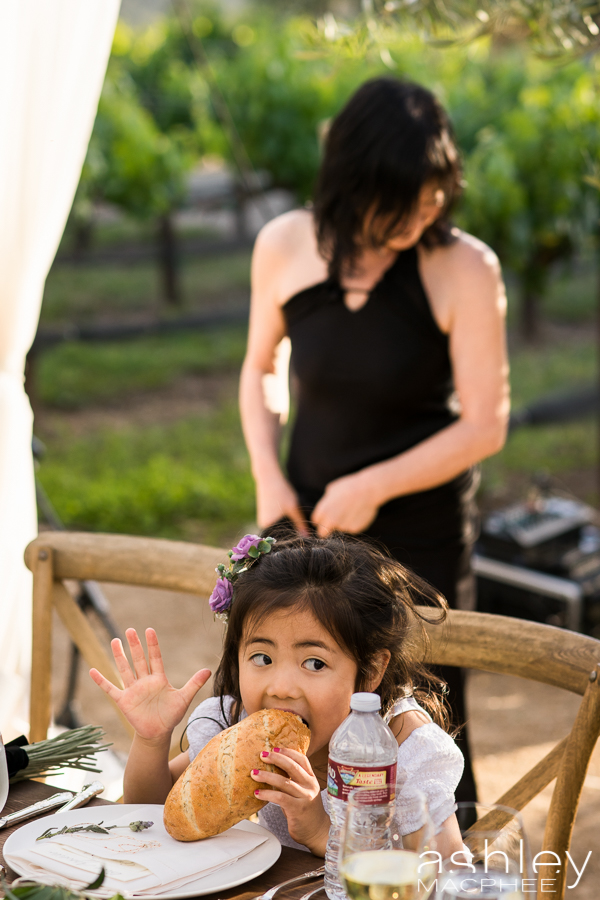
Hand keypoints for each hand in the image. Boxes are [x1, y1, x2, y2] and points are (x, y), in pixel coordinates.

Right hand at [89, 627, 210, 742]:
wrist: (158, 733)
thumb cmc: (170, 715)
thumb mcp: (184, 698)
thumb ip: (194, 683)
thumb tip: (208, 670)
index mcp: (158, 678)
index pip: (155, 657)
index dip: (152, 645)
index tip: (149, 630)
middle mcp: (144, 681)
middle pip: (138, 660)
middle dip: (134, 646)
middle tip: (130, 629)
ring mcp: (133, 690)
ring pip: (125, 669)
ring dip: (119, 656)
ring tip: (115, 640)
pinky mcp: (124, 701)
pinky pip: (110, 689)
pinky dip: (101, 681)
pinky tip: (92, 671)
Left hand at [251, 748, 328, 853]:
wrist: (317, 832)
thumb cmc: (306, 811)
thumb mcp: (303, 792)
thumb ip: (293, 781)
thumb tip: (272, 770)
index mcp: (311, 779)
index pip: (302, 759)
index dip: (288, 752)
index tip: (275, 748)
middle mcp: (310, 786)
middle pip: (292, 766)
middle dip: (276, 758)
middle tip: (262, 755)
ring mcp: (305, 797)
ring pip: (284, 781)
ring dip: (267, 776)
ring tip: (254, 774)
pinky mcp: (298, 809)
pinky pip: (280, 797)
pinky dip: (267, 794)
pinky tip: (257, 793)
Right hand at [256, 472, 308, 534]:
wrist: (269, 477)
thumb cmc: (281, 492)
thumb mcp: (293, 508)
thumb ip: (300, 524)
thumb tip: (307, 537)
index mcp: (267, 526)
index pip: (281, 539)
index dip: (291, 540)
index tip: (301, 539)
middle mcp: (263, 525)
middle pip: (279, 534)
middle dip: (290, 533)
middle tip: (303, 532)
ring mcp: (263, 519)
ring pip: (278, 527)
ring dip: (287, 526)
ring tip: (297, 523)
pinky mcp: (265, 514)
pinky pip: (276, 521)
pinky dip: (283, 520)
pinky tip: (290, 515)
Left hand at [311, 472, 379, 536]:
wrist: (368, 490)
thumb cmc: (349, 486)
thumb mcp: (332, 490)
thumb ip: (326, 502)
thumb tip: (326, 507)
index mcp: (323, 511)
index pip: (316, 521)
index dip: (320, 519)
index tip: (324, 518)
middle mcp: (331, 522)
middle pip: (323, 533)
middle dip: (326, 530)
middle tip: (332, 523)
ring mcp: (343, 527)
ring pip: (339, 529)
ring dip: (342, 523)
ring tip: (351, 510)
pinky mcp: (354, 529)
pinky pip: (350, 528)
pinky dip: (352, 523)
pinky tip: (358, 513)